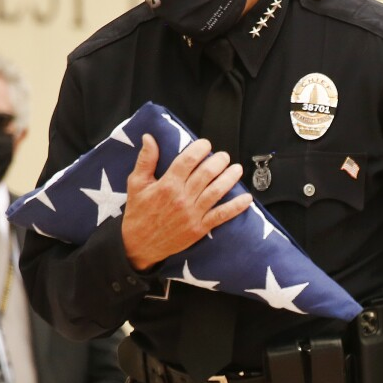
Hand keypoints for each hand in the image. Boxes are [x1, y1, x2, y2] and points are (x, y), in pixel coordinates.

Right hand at [122, 135, 251, 270]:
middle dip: (219, 161)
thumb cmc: (138, 212)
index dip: (200, 148)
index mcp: (166, 184)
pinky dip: (235, 207)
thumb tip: (149, 137)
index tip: (206, 144)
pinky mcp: (199, 228)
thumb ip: (145, 160)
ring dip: (230, 178)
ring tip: (236, 169)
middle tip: (223, 156)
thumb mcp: (136, 184)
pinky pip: (221, 215)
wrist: (138, 245)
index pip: (188, 160)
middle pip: (206, 173)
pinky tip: (247, 199)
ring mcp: (192, 214)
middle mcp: (181, 198)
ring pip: (216, 191)